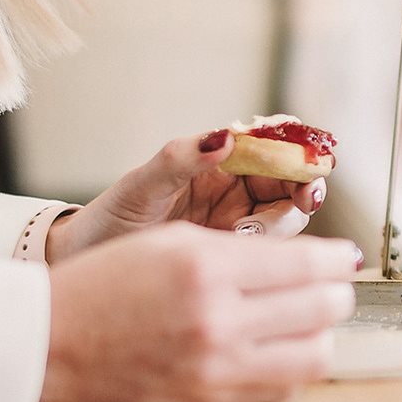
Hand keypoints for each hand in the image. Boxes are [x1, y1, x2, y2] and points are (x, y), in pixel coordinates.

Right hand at [39, 222, 360, 401]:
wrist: (45, 345)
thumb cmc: (99, 286)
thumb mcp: (168, 242)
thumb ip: (238, 249)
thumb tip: (299, 259)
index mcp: (206, 266)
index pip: (306, 263)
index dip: (336, 259)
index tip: (345, 257)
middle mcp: (217, 317)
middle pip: (322, 308)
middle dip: (336, 294)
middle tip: (333, 287)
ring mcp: (215, 366)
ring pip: (314, 356)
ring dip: (322, 336)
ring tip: (310, 322)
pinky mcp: (209, 401)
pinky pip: (281, 390)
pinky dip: (292, 369)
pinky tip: (280, 352)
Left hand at [45, 129, 327, 260]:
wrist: (90, 266)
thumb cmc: (112, 217)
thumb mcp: (143, 184)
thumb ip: (182, 158)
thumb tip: (225, 135)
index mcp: (216, 161)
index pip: (270, 143)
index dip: (296, 146)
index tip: (310, 156)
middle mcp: (234, 189)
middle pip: (290, 180)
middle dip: (305, 185)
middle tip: (307, 197)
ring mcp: (238, 223)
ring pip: (287, 216)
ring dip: (285, 221)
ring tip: (249, 233)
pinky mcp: (236, 257)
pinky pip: (270, 253)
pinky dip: (273, 254)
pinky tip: (251, 257)